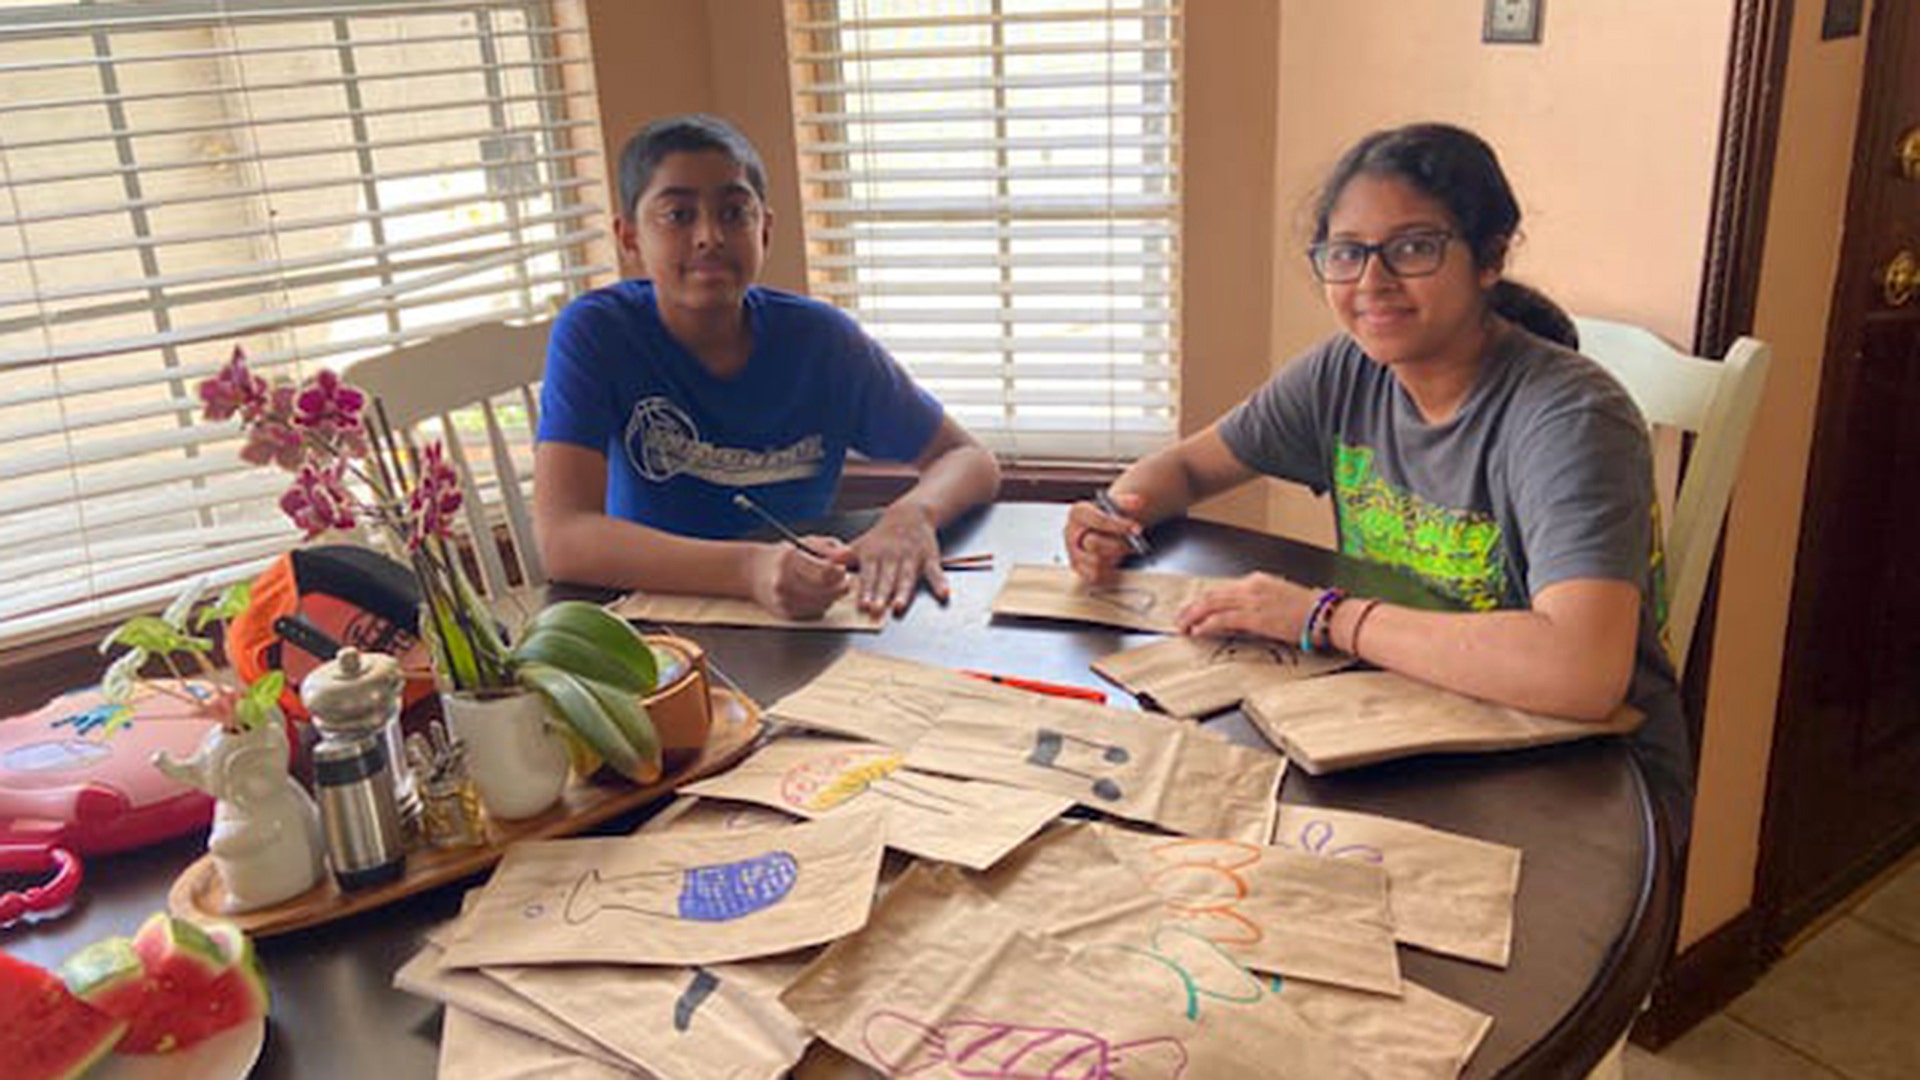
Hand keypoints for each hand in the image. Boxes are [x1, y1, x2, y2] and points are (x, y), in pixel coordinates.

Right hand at [749, 537, 851, 618]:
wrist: (754, 573)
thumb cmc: (785, 556)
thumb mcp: (808, 543)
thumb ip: (831, 548)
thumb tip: (849, 555)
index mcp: (789, 560)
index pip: (825, 572)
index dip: (839, 571)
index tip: (842, 569)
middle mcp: (784, 582)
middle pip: (826, 591)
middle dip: (839, 585)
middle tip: (841, 579)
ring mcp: (784, 600)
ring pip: (824, 604)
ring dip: (832, 596)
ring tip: (827, 585)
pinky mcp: (787, 614)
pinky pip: (815, 612)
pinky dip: (821, 604)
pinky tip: (817, 594)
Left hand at [847, 502, 943, 614]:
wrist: (910, 515)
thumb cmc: (883, 536)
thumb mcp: (861, 543)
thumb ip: (843, 557)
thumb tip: (824, 563)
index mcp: (874, 555)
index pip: (869, 575)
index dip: (866, 590)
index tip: (862, 604)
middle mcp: (892, 557)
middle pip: (886, 579)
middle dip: (881, 594)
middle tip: (877, 609)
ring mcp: (911, 558)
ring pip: (907, 578)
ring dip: (904, 592)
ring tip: (900, 605)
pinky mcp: (929, 559)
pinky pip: (935, 572)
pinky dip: (940, 583)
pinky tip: (943, 594)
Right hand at [1065, 492, 1145, 583]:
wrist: (1098, 528)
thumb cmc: (1105, 516)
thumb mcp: (1114, 504)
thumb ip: (1126, 502)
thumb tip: (1138, 502)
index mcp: (1078, 513)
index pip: (1098, 519)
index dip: (1119, 525)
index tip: (1137, 528)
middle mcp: (1071, 532)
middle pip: (1094, 543)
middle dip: (1116, 545)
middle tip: (1132, 544)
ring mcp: (1073, 551)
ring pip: (1095, 561)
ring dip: (1113, 557)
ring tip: (1122, 550)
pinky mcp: (1078, 567)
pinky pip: (1094, 574)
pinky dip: (1107, 569)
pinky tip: (1113, 561)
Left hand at [1176, 572, 1316, 641]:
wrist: (1325, 615)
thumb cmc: (1308, 611)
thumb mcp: (1278, 598)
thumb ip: (1257, 603)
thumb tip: (1241, 616)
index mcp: (1257, 581)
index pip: (1222, 589)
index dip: (1204, 600)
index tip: (1194, 609)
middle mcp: (1251, 587)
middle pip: (1212, 595)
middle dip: (1192, 607)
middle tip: (1180, 618)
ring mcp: (1252, 600)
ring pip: (1213, 605)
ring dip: (1194, 616)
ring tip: (1183, 626)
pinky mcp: (1255, 617)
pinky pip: (1223, 619)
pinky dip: (1207, 625)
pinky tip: (1198, 631)